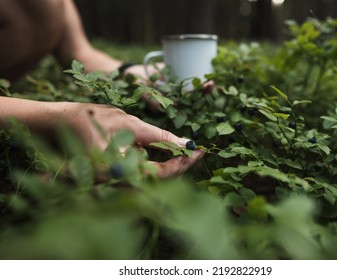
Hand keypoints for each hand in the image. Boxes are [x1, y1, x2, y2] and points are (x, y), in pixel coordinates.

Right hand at [56, 102, 203, 177]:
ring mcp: (114, 182)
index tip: (199, 150)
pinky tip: (165, 151)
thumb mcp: (129, 123)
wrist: (60, 123)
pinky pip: (140, 175)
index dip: (182, 163)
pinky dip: (155, 165)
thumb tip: (185, 144)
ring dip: (169, 166)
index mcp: (118, 171)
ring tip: (185, 151)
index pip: (160, 174)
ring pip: (150, 180)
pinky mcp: (114, 177)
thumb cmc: (91, 119)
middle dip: (178, 166)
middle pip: (157, 181)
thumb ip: (158, 136)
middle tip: (195, 150)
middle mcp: (116, 183)